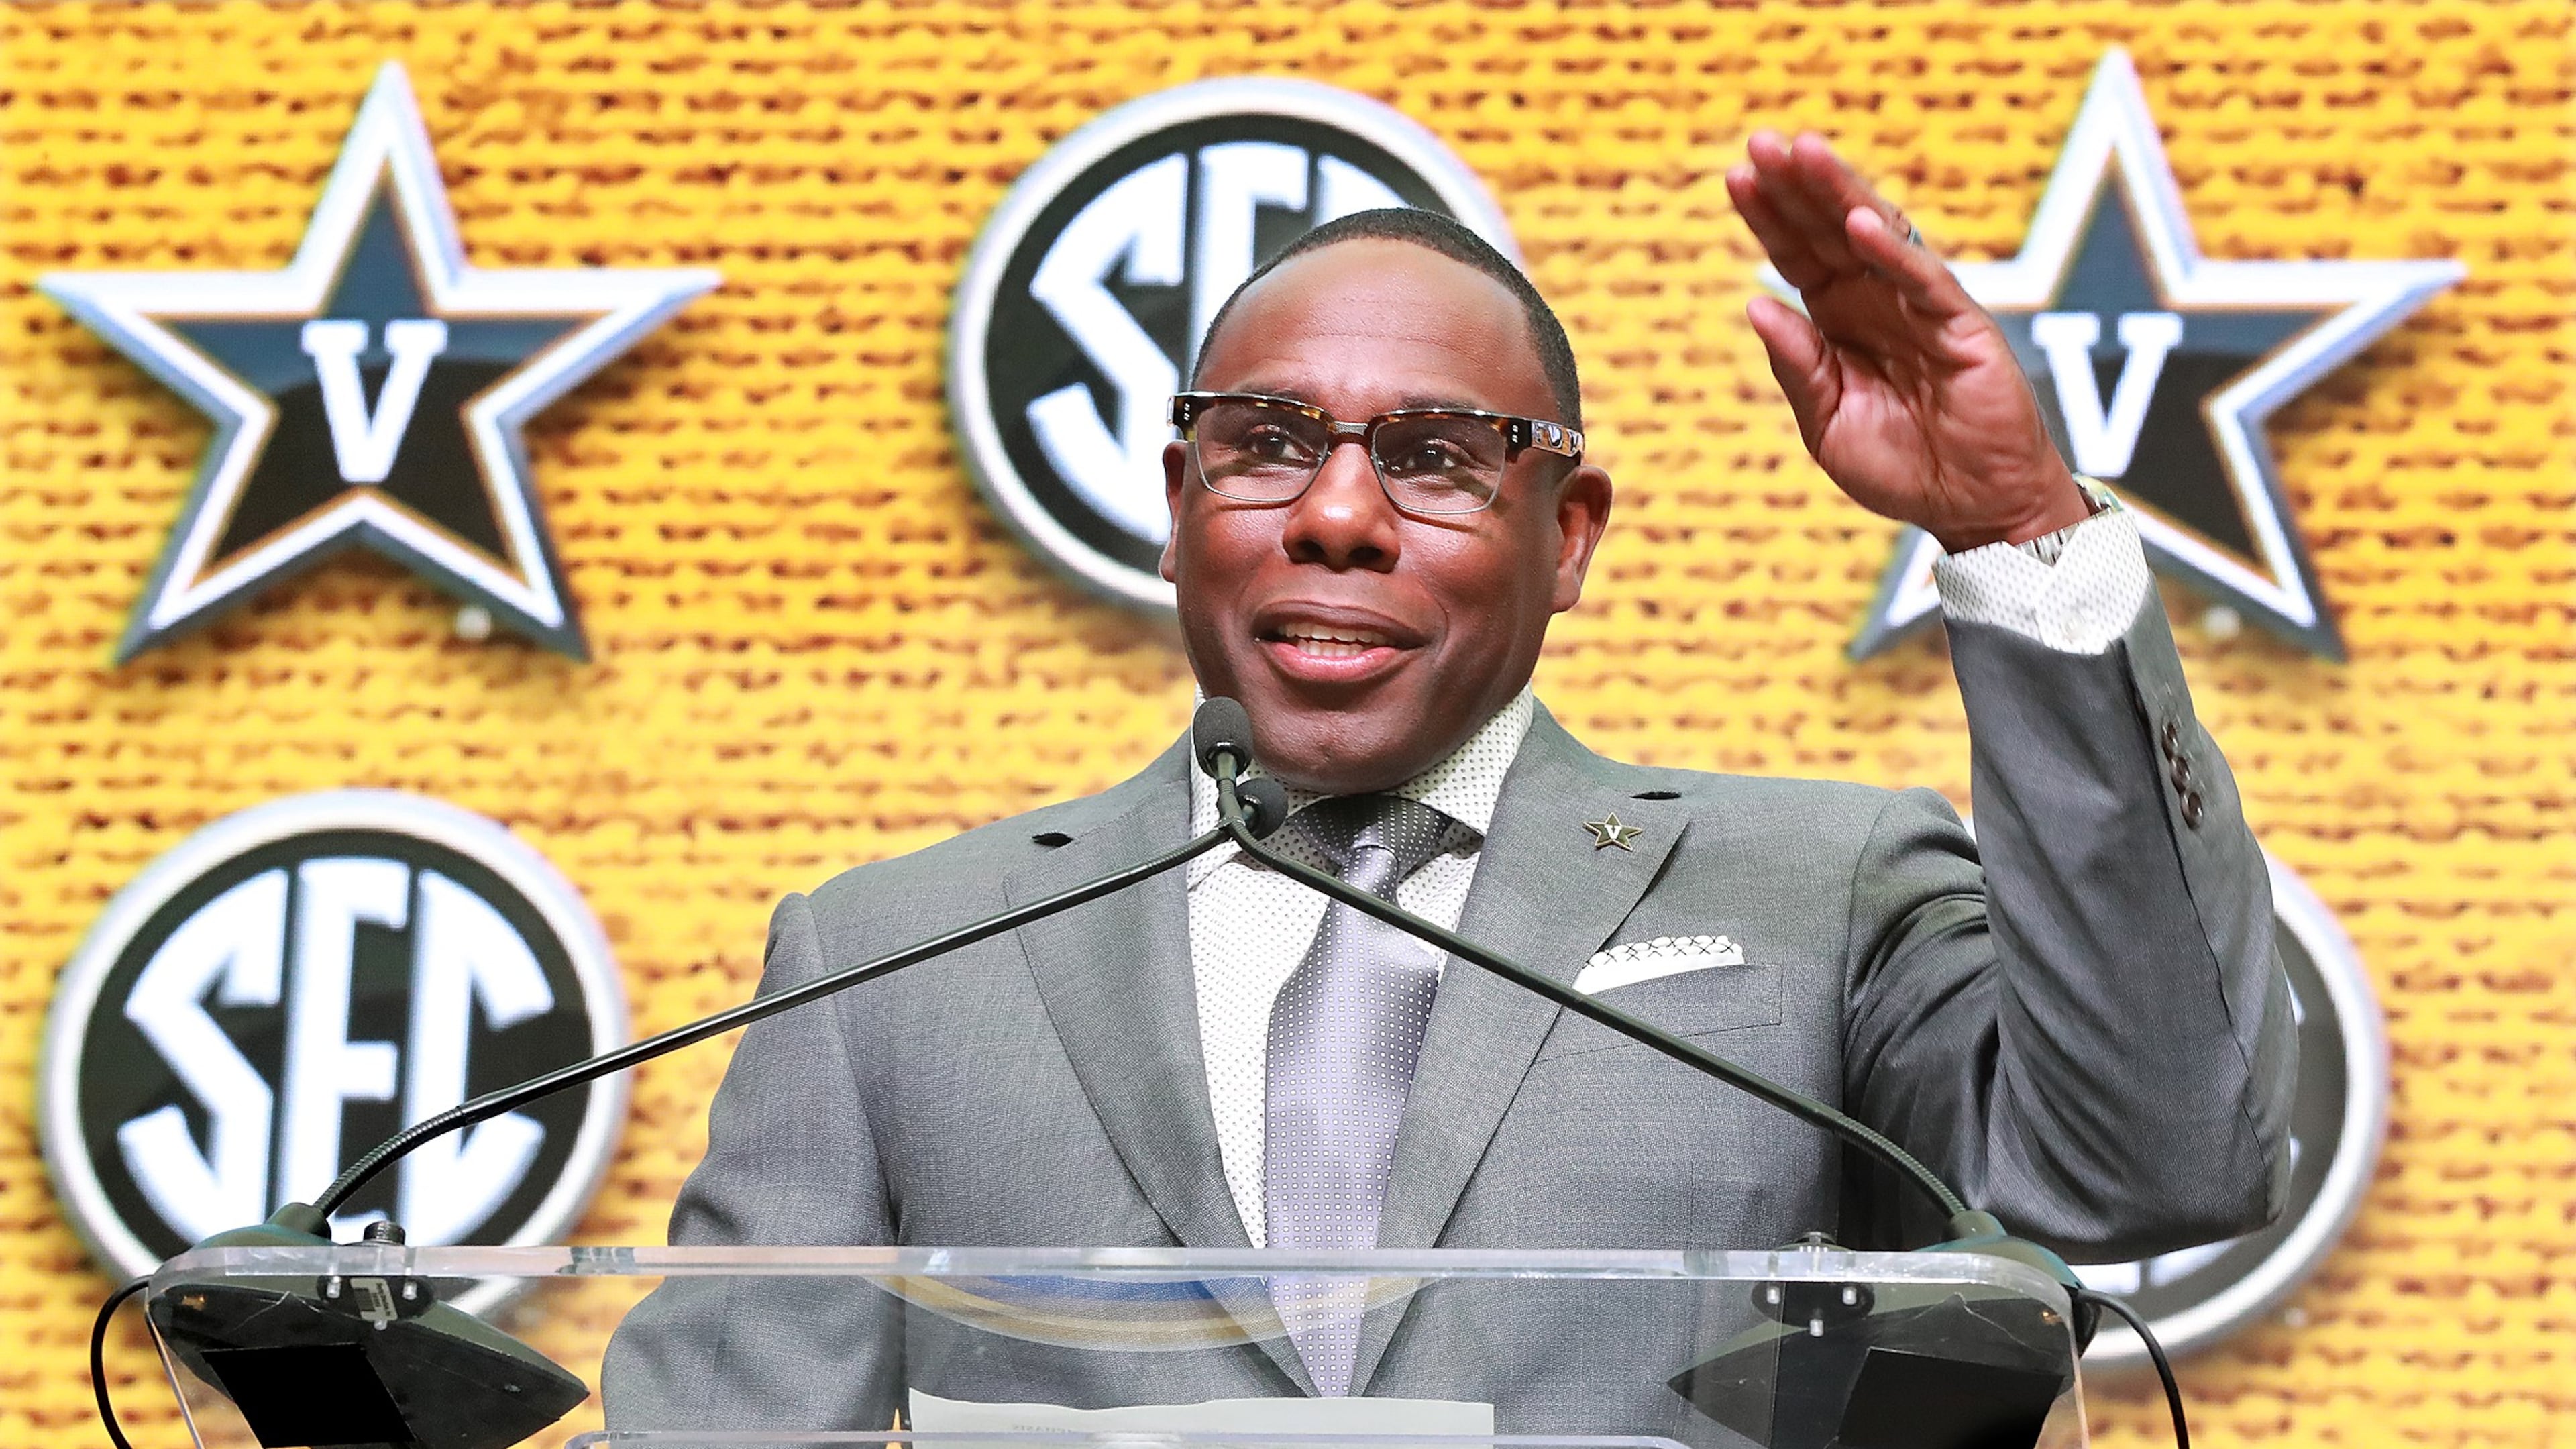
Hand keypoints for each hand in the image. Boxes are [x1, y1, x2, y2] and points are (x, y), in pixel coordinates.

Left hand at [1727, 131, 2088, 553]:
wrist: (1971, 507)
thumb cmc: (1902, 467)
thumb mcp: (1827, 423)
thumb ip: (1798, 367)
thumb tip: (1756, 305)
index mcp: (1840, 322)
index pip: (1798, 256)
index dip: (1769, 217)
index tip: (1737, 175)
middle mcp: (1877, 303)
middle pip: (1829, 232)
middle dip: (1796, 187)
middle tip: (1760, 141)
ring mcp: (1921, 308)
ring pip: (1877, 238)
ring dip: (1840, 195)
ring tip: (1803, 153)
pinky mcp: (1963, 327)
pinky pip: (1925, 282)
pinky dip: (1894, 253)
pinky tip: (1860, 223)